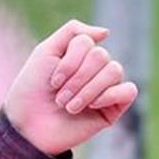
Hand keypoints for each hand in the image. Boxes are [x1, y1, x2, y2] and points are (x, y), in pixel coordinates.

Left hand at [2, 20, 139, 156]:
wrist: (29, 127)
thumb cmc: (33, 90)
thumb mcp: (46, 52)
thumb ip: (73, 31)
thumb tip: (107, 32)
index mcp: (80, 54)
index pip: (87, 43)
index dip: (69, 62)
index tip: (52, 81)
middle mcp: (95, 68)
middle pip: (101, 56)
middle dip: (77, 78)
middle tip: (60, 97)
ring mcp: (106, 87)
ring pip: (114, 71)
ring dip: (88, 90)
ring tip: (70, 107)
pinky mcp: (113, 108)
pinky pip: (129, 90)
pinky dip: (110, 95)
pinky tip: (92, 106)